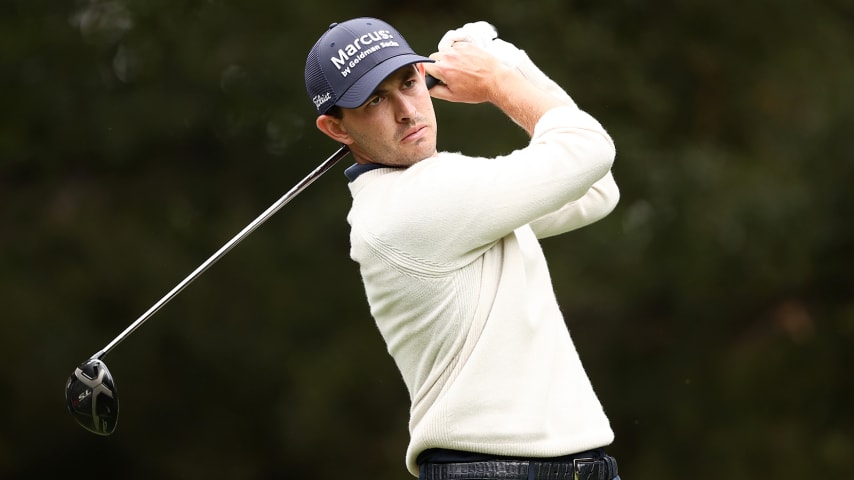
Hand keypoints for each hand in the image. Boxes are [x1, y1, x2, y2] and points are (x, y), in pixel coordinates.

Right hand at [435, 20, 575, 106]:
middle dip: (438, 66)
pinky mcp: (468, 45)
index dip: (429, 73)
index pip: (425, 66)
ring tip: (460, 70)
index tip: (435, 77)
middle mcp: (450, 56)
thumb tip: (427, 87)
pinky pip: (456, 48)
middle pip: (433, 58)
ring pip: (445, 52)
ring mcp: (459, 49)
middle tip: (449, 75)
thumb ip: (435, 91)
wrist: (496, 82)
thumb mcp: (453, 96)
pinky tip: (467, 64)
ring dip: (448, 59)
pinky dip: (458, 54)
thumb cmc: (477, 90)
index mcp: (443, 69)